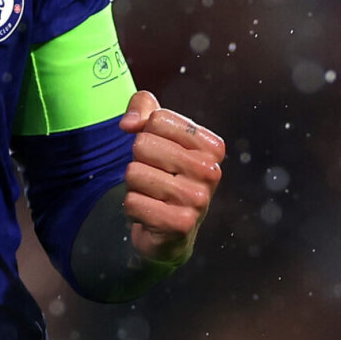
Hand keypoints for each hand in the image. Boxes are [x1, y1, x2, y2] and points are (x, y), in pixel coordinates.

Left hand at [118, 90, 224, 266]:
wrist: (169, 231)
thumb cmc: (163, 174)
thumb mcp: (155, 133)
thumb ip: (143, 107)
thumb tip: (128, 124)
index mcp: (211, 146)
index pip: (158, 119)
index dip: (145, 133)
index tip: (158, 151)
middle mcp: (211, 171)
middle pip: (143, 144)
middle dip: (138, 161)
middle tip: (154, 176)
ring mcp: (198, 200)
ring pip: (134, 173)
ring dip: (134, 185)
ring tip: (152, 195)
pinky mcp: (180, 224)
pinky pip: (132, 201)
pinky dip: (133, 208)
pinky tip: (150, 214)